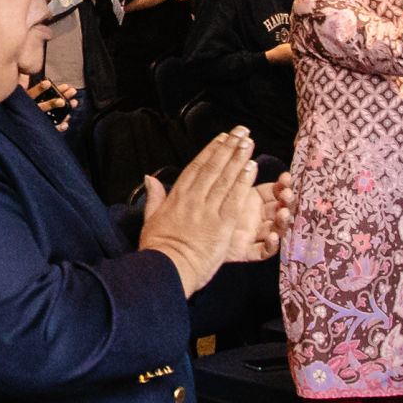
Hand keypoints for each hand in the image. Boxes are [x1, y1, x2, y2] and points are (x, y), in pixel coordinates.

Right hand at [139, 128, 274, 279]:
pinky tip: (252, 167)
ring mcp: (207, 211)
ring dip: (238, 159)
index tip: (222, 137)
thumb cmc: (158, 249)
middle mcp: (192, 200)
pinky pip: (234, 198)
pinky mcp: (221, 225)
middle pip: (213, 168)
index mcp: (176, 197)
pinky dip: (243, 182)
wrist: (166, 270)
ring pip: (225, 179)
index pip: (196, 168)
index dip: (210, 150)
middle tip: (241, 132)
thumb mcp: (151, 219)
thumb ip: (154, 197)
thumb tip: (150, 178)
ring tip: (248, 143)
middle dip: (228, 148)